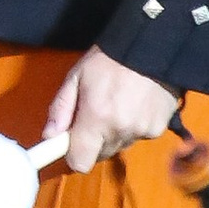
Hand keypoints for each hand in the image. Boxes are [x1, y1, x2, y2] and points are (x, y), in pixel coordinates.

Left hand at [45, 46, 181, 176]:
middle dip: (95, 142)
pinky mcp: (159, 129)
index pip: (80, 163)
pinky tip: (137, 105)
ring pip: (120, 146)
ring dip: (116, 133)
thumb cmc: (109, 59)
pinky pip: (139, 137)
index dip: (74, 155)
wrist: (152, 45)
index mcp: (96, 119)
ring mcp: (142, 131)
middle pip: (101, 155)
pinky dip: (135, 127)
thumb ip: (61, 107)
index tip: (73, 142)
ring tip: (120, 105)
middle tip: (97, 116)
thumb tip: (49, 135)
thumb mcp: (77, 76)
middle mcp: (119, 131)